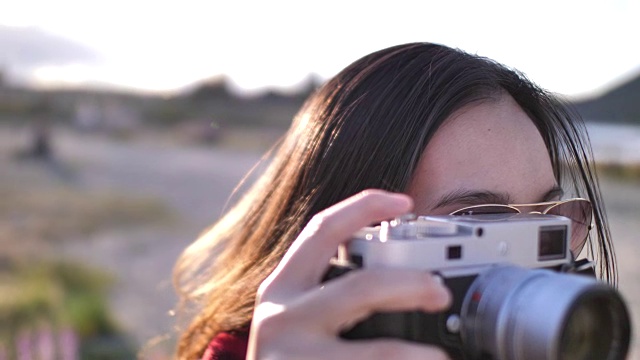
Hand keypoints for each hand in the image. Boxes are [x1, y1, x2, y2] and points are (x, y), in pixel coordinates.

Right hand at [247, 190, 451, 359]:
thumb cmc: (289, 356)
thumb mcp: (295, 317)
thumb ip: (330, 292)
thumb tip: (403, 278)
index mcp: (281, 288)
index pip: (323, 230)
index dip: (364, 208)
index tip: (404, 201)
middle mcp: (281, 318)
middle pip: (363, 287)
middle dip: (413, 284)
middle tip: (441, 293)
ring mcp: (291, 358)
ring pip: (380, 353)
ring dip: (421, 355)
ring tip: (440, 357)